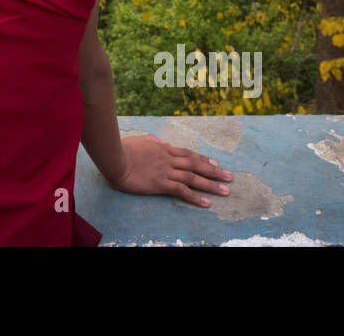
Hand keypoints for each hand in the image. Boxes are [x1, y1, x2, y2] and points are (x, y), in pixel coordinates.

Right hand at [107, 134, 233, 207]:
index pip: (188, 154)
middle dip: (214, 171)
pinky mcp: (160, 183)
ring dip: (211, 184)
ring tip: (225, 190)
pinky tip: (206, 203)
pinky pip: (181, 190)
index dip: (203, 159)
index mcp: (163, 149)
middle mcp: (168, 159)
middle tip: (229, 176)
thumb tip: (160, 142)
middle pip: (195, 164)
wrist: (115, 157)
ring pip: (193, 177)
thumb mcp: (140, 140)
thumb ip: (151, 141)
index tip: (215, 163)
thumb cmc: (123, 149)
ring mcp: (166, 171)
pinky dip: (195, 197)